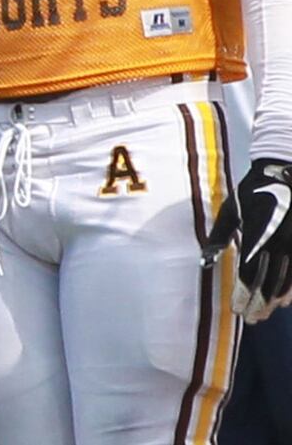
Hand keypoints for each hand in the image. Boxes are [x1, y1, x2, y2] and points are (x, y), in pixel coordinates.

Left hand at [232, 158, 291, 321]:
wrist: (283, 171)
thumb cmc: (251, 192)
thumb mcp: (232, 211)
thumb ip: (220, 237)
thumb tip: (206, 260)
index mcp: (257, 234)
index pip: (249, 273)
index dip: (243, 294)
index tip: (237, 309)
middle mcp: (278, 242)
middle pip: (268, 282)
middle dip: (258, 303)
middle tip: (251, 319)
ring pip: (286, 281)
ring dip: (273, 301)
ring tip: (264, 314)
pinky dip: (290, 289)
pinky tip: (284, 302)